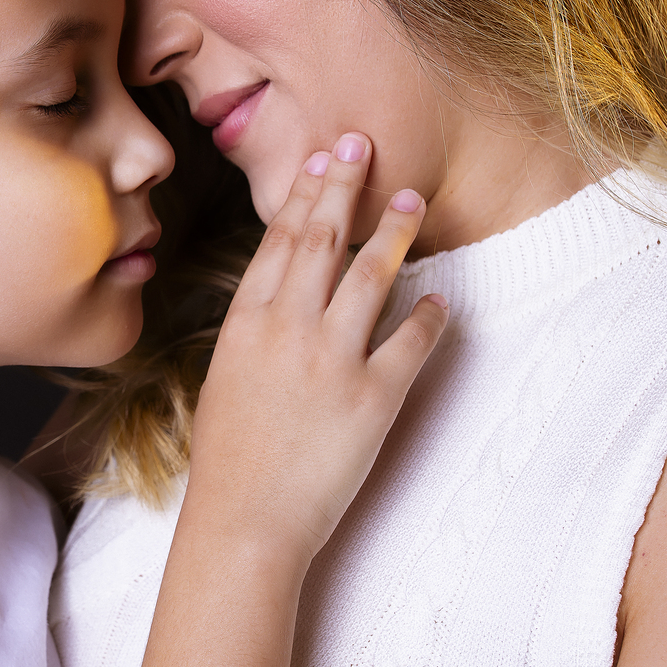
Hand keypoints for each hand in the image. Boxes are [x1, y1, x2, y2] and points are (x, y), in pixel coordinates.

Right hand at [189, 133, 446, 560]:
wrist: (244, 522)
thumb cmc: (230, 461)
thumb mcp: (225, 380)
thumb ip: (254, 334)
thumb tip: (281, 299)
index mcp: (245, 324)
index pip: (279, 241)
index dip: (303, 196)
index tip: (321, 161)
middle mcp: (288, 330)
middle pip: (321, 240)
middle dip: (344, 187)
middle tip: (364, 144)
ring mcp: (332, 360)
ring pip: (370, 276)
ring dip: (394, 231)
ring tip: (413, 199)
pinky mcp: (373, 397)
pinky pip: (411, 341)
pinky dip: (428, 316)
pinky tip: (440, 299)